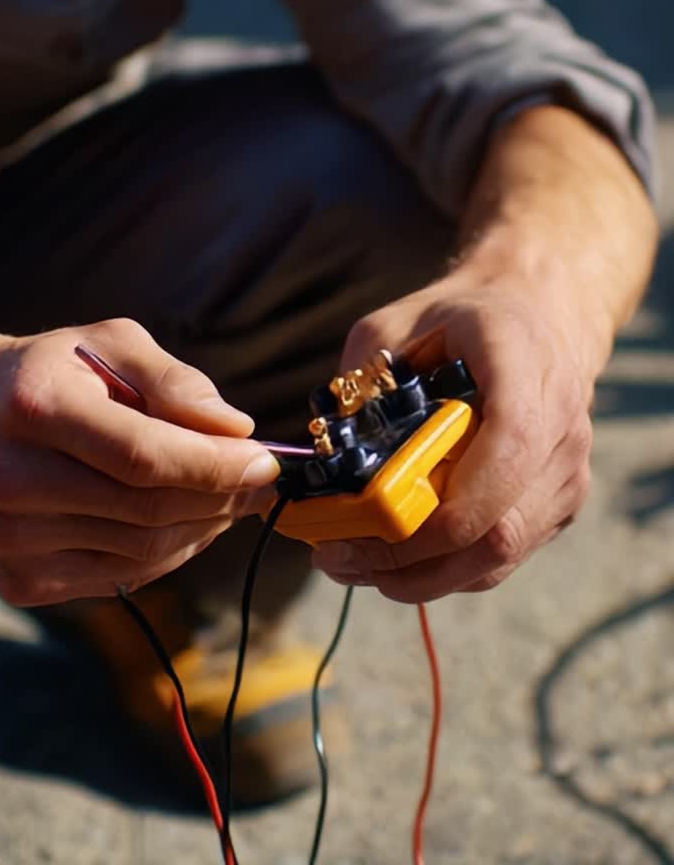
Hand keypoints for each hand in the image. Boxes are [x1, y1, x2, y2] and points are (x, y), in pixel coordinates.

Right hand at [0, 319, 278, 604]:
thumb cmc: (56, 372)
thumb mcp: (113, 344)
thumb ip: (176, 382)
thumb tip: (237, 431)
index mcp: (35, 408)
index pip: (142, 456)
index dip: (214, 466)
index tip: (266, 461)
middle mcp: (13, 480)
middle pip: (147, 510)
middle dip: (221, 498)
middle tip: (260, 480)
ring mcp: (11, 540)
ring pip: (142, 552)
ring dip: (203, 528)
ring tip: (228, 497)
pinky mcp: (19, 580)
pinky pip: (123, 578)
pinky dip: (169, 553)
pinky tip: (186, 521)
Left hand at [313, 270, 595, 601]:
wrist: (537, 316)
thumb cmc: (459, 320)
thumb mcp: (397, 323)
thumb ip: (362, 378)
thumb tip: (325, 452)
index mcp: (523, 365)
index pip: (508, 448)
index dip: (448, 504)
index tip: (373, 523)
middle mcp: (560, 425)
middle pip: (499, 526)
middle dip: (413, 559)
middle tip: (339, 557)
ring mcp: (566, 472)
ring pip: (498, 556)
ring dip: (420, 575)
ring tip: (351, 563)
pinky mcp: (559, 505)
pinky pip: (499, 558)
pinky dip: (443, 569)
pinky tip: (391, 558)